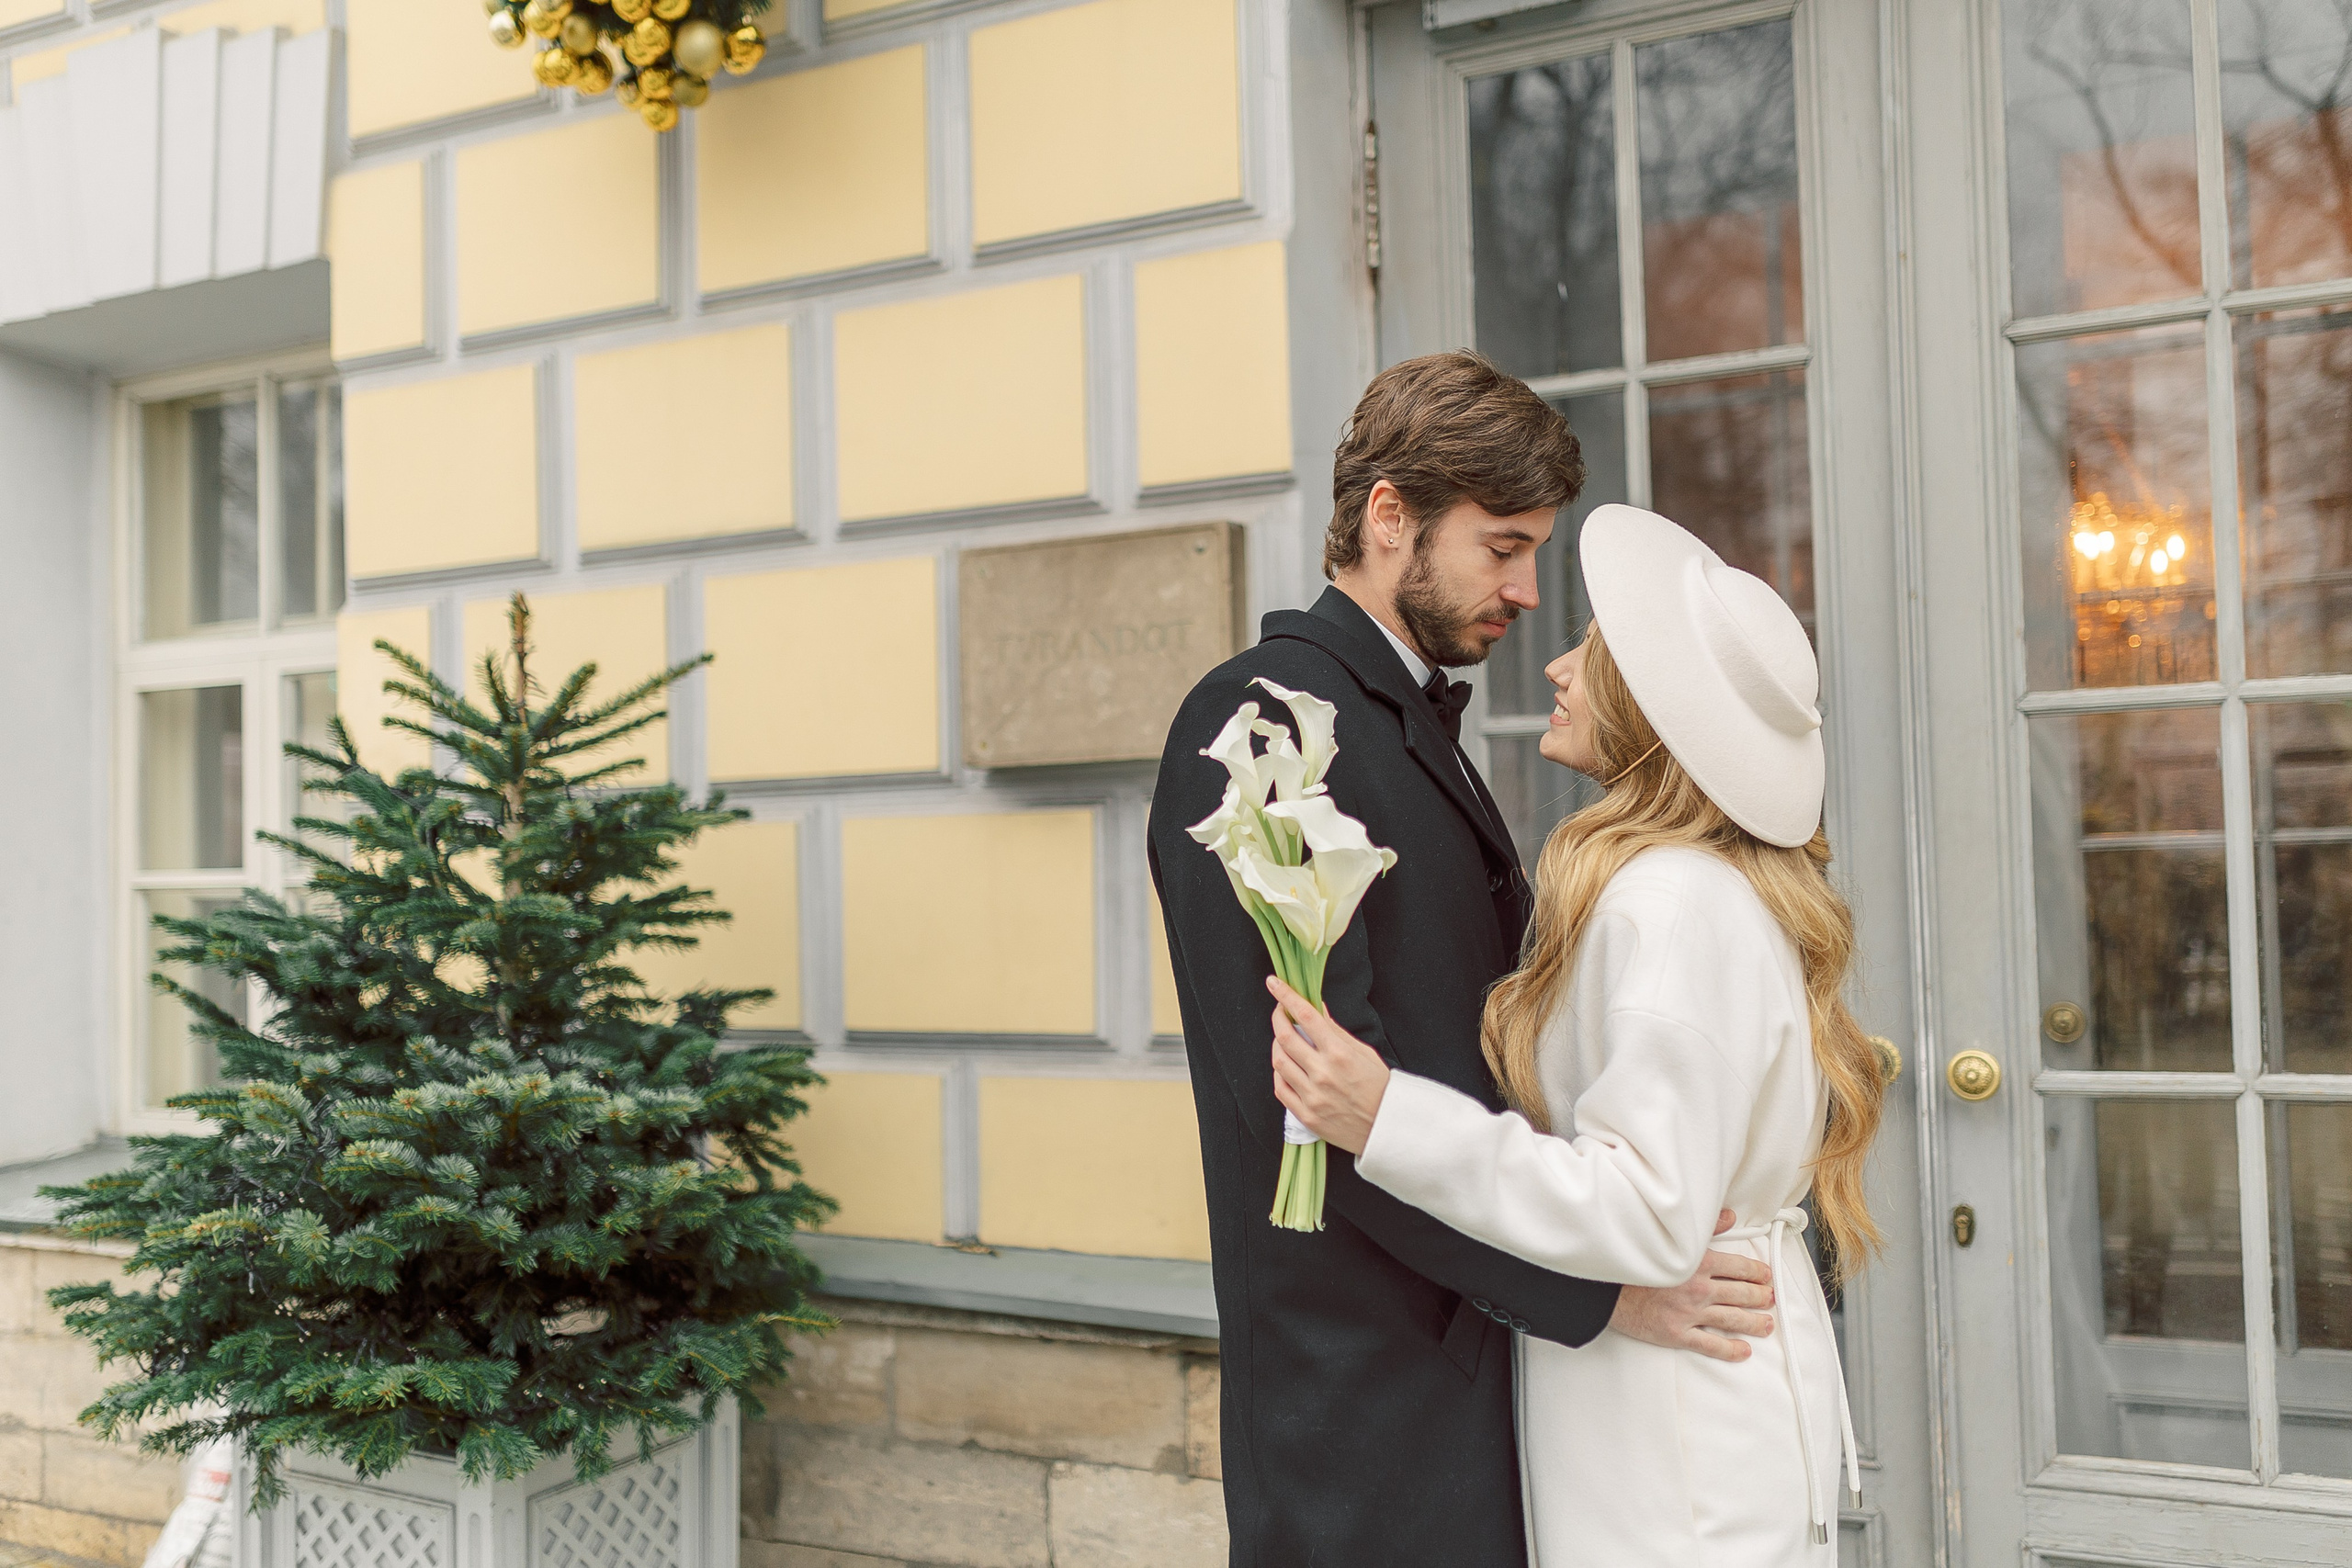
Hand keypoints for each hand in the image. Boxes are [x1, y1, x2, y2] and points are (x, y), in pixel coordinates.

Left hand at [1267, 976, 1390, 1154]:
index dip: (1286, 996)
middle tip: (1279, 1011)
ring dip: (1276, 1044)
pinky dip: (1279, 1072)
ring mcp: (1312, 1096)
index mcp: (1340, 1054)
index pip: (1306, 1016)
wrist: (1388, 1128)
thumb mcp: (1364, 1052)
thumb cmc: (1379, 1087)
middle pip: (1285, 1037)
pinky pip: (1280, 1088)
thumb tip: (1315, 1007)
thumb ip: (1336, 1031)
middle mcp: (1323, 1074)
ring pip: (1279, 1062)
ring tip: (1284, 1039)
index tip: (1274, 983)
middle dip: (1277, 1018)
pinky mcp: (1306, 1115)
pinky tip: (1286, 1066)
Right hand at [1608, 1210, 1775, 1362]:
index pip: (1740, 1267)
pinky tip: (1743, 1350)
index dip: (1758, 1272)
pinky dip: (1731, 1349)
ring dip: (1755, 1322)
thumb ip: (1704, 1227)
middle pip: (1742, 1294)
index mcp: (1699, 1262)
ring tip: (1766, 1324)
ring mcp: (1690, 1313)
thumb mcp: (1669, 1235)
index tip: (1766, 1275)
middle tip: (1771, 1298)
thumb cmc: (1635, 1258)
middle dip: (1762, 1297)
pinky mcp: (1678, 1334)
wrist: (1604, 1287)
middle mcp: (1699, 1288)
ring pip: (1733, 1319)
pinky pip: (1711, 1345)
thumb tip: (1729, 1217)